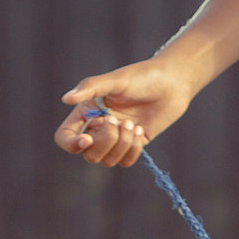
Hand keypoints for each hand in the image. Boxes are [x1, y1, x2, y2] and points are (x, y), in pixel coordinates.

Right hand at [53, 60, 194, 167]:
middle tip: (118, 121)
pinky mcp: (135, 144)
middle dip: (105, 142)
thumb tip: (65, 99)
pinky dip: (133, 149)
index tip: (87, 138)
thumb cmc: (142, 77)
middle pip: (89, 154)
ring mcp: (117, 138)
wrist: (173, 82)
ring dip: (122, 144)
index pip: (65, 137)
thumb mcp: (115, 80)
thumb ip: (90, 87)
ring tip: (133, 124)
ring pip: (108, 161)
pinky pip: (126, 161)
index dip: (71, 144)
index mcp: (87, 112)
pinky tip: (141, 130)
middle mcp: (99, 127)